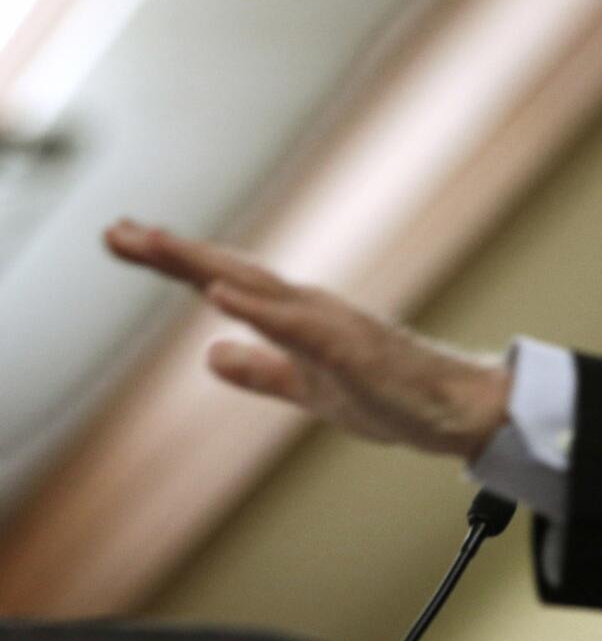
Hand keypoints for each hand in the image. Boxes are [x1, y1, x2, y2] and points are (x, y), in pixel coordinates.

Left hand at [103, 220, 510, 459]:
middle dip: (171, 253)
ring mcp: (327, 324)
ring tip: (156, 245)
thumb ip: (259, 369)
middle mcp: (306, 308)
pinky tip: (218, 298)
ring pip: (256, 288)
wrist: (448, 408)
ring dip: (204, 266)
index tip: (126, 240)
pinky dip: (256, 310)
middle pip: (229, 272)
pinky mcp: (347, 349)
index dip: (174, 262)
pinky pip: (295, 328)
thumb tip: (209, 353)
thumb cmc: (386, 393)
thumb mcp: (304, 387)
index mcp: (293, 317)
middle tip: (115, 231)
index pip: (222, 283)